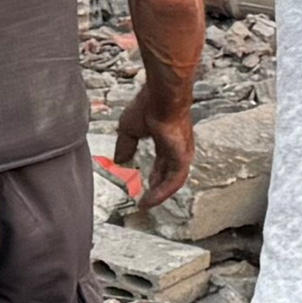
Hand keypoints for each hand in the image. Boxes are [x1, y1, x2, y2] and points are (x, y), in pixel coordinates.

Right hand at [113, 75, 193, 215]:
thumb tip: (119, 160)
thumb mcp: (128, 130)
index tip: (144, 185)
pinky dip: (162, 192)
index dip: (154, 175)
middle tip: (147, 200)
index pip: (163, 162)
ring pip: (173, 181)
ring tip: (147, 204)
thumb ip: (125, 146)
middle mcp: (176, 148)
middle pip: (169, 174)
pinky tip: (150, 200)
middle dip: (158, 188)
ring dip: (159, 194)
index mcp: (166, 139)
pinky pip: (174, 181)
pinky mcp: (182, 158)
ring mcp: (181, 153)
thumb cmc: (148, 105)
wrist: (161, 97)